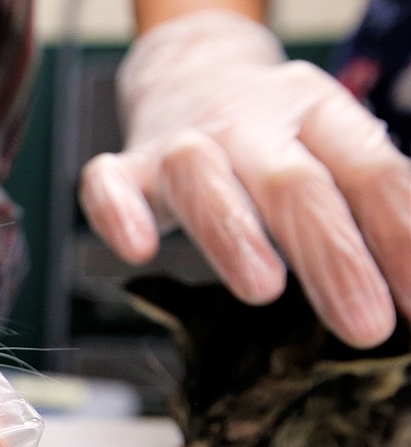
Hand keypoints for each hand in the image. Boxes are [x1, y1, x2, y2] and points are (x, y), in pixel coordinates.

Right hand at [79, 10, 410, 348]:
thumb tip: (408, 287)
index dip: (398, 239)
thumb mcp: (335, 153)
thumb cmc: (274, 141)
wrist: (193, 75)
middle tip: (365, 326)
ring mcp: (182, 143)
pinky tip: (137, 250)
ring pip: (200, 176)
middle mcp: (251, 124)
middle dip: (332, 257)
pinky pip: (109, 183)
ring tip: (263, 291)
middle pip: (292, 183)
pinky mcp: (127, 168)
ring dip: (232, 233)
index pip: (370, 173)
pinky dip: (118, 213)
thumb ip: (365, 206)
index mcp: (319, 114)